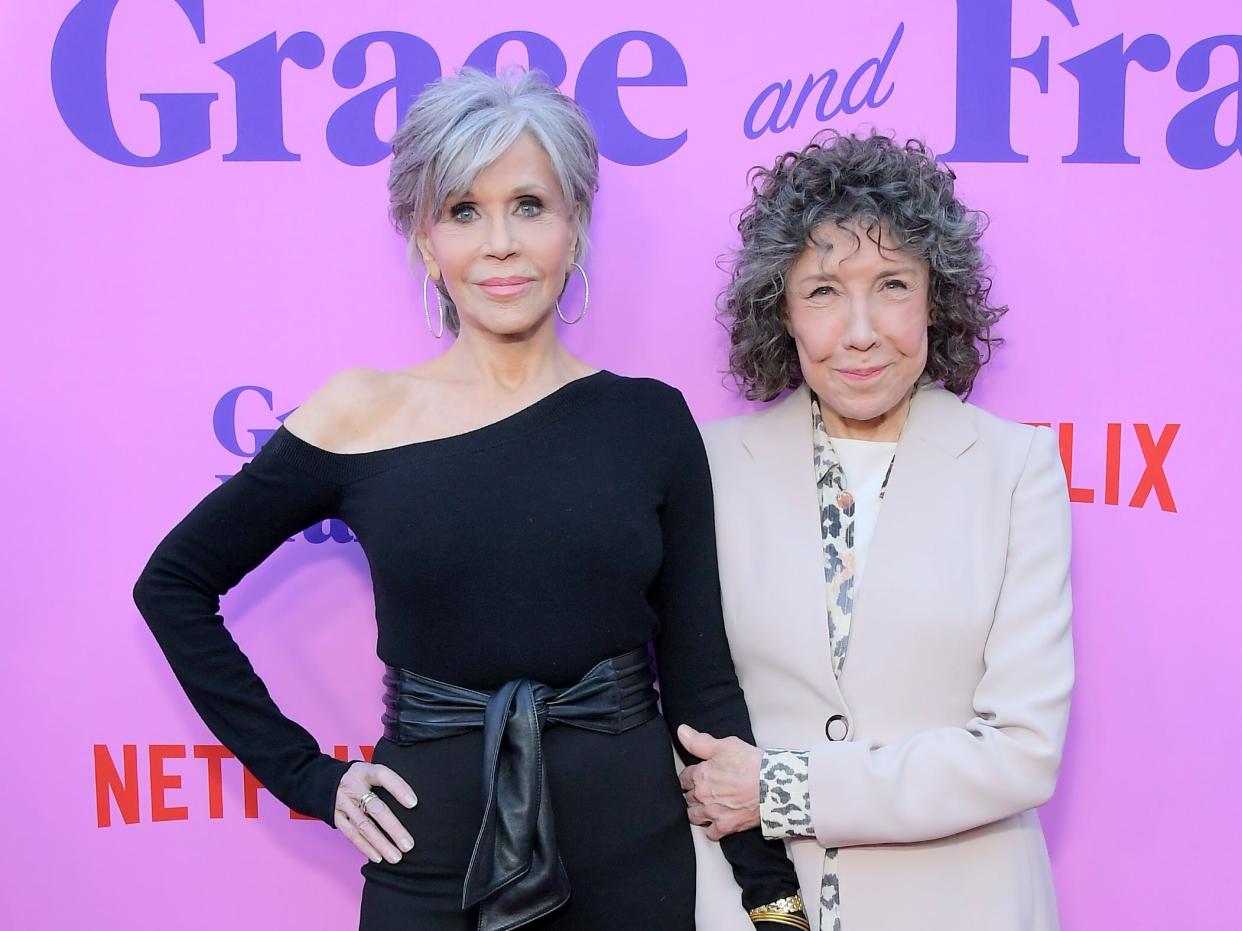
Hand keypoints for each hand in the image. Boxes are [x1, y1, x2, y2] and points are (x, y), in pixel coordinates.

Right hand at [334, 761, 417, 863]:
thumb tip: (412, 803)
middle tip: (408, 845)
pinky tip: (378, 857)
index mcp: (364, 772)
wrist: (324, 781)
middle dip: (393, 828)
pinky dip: (365, 847)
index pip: (383, 776)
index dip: (399, 788)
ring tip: (396, 857)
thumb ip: (386, 782)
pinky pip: (351, 835)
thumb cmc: (358, 778)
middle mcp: (353, 787)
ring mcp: (343, 803)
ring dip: (381, 844)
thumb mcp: (369, 771)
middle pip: (375, 808)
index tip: (414, 803)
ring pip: (363, 826)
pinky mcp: (336, 817)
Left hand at [676, 724, 762, 839]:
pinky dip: (713, 829)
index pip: (683, 779)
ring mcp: (713, 813)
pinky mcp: (726, 827)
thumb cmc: (752, 764)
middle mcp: (702, 796)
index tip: (696, 777)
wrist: (775, 786)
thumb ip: (700, 741)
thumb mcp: (726, 745)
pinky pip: (711, 833)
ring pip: (694, 816)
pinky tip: (718, 821)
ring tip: (708, 806)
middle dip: (694, 794)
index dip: (690, 777)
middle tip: (704, 791)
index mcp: (700, 775)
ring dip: (698, 811)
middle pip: (687, 797)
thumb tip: (681, 731)